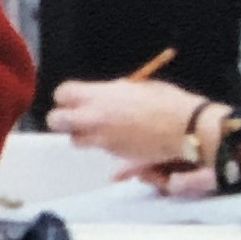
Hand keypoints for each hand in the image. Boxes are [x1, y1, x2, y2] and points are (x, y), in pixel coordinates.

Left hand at [47, 78, 220, 179]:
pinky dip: (103, 144)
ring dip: (81, 135)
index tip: (73, 97)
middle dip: (62, 119)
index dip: (67, 96)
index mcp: (100, 95)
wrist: (184, 127)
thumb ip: (115, 91)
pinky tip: (119, 136)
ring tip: (97, 129)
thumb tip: (108, 91)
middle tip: (73, 117)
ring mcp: (103, 138)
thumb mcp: (138, 86)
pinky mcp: (114, 153)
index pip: (63, 93)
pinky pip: (99, 148)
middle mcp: (95, 117)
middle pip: (56, 120)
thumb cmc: (166, 102)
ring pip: (74, 140)